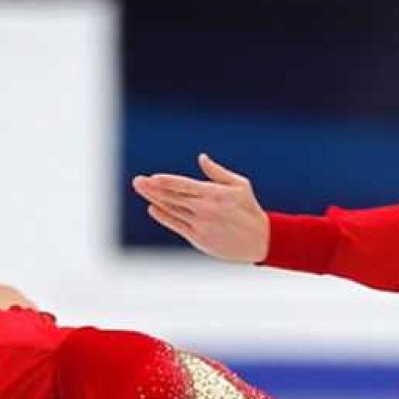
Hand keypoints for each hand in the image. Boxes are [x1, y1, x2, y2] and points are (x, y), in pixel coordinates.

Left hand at [131, 154, 270, 262]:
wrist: (260, 240)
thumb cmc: (249, 209)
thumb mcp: (239, 185)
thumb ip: (217, 173)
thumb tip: (201, 157)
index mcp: (214, 194)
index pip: (184, 186)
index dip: (166, 181)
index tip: (152, 177)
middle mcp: (205, 210)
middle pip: (173, 197)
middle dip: (153, 188)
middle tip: (138, 181)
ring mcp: (200, 225)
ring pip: (172, 210)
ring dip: (155, 200)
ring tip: (142, 190)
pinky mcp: (199, 239)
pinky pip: (176, 225)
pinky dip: (164, 216)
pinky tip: (153, 208)